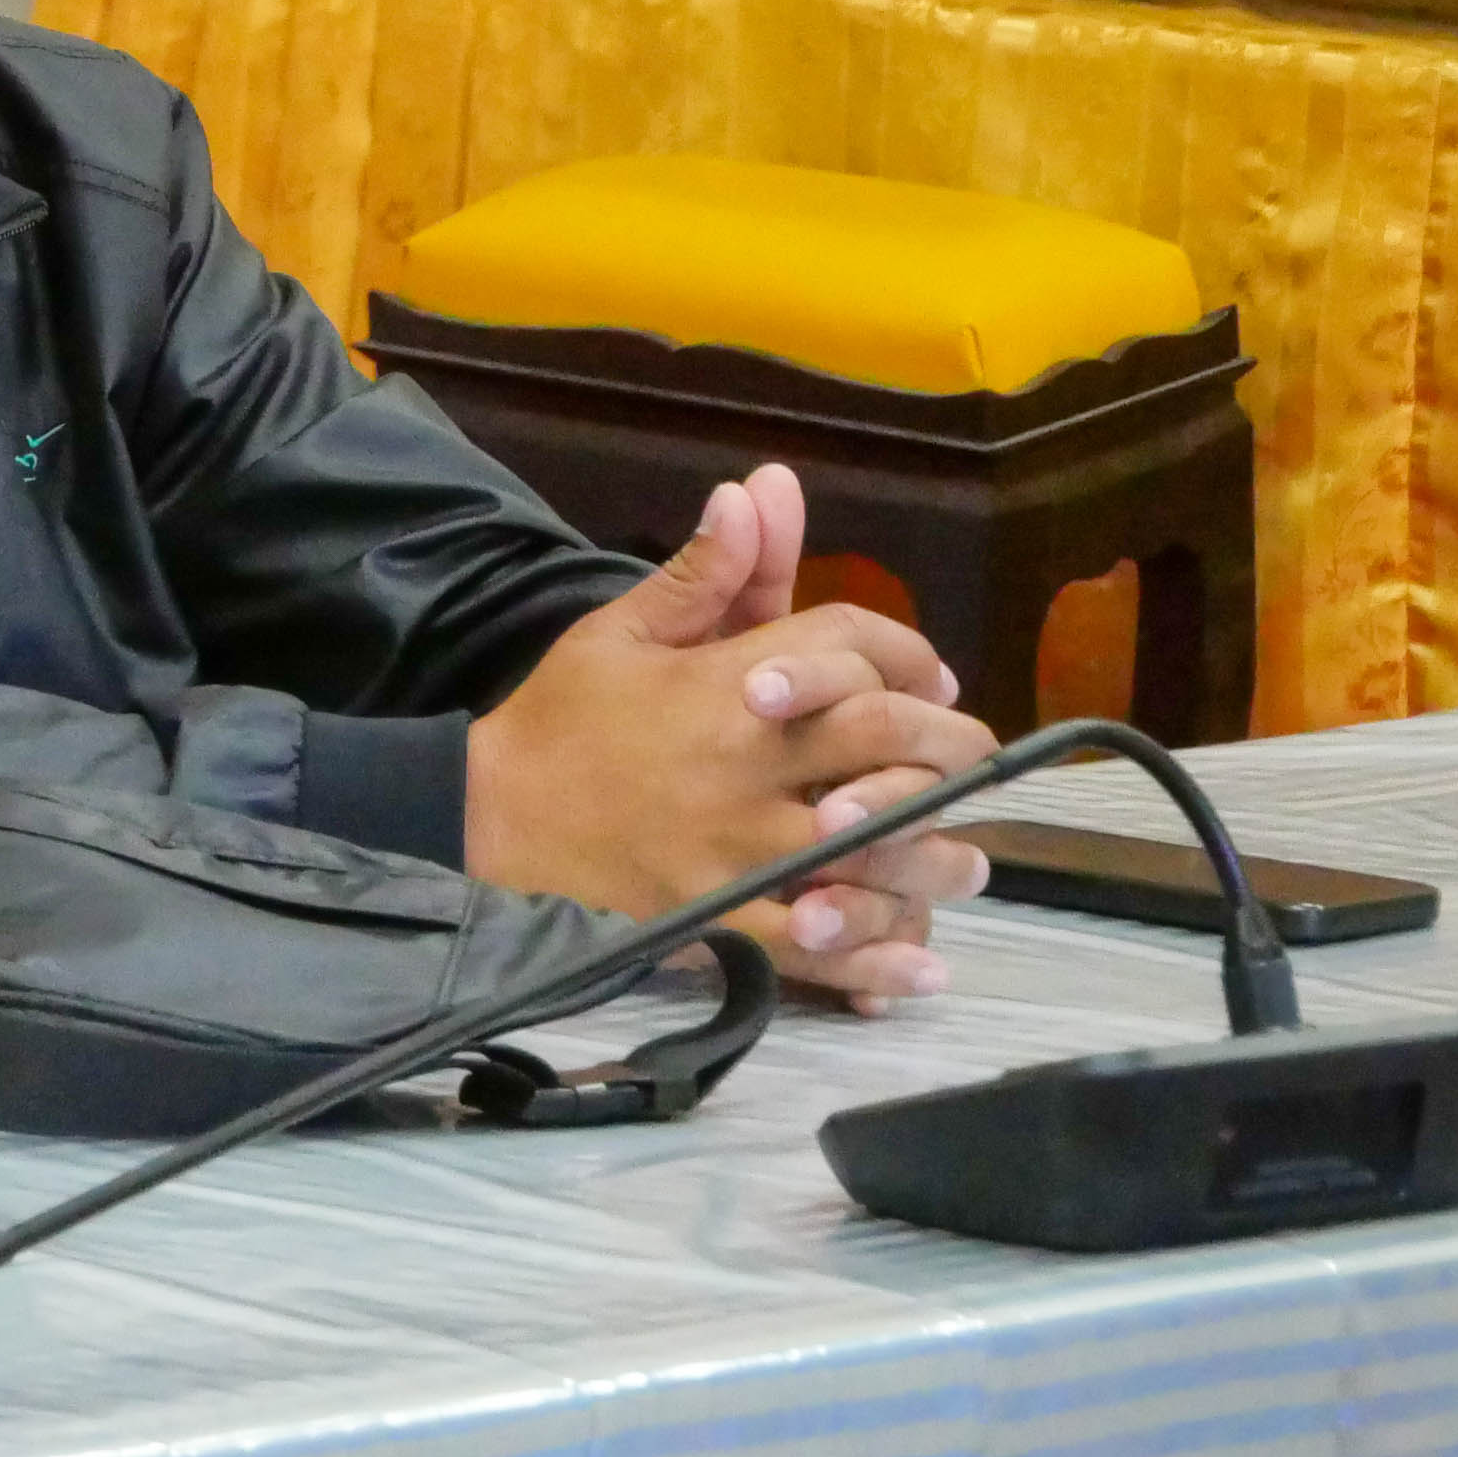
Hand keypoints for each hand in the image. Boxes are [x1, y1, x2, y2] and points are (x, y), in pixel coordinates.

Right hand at [468, 463, 995, 1008]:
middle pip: (891, 742)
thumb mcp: (621, 631)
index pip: (853, 646)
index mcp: (727, 683)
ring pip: (874, 852)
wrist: (485, 818)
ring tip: (962, 865)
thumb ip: (705, 572)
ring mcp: (738, 850)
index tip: (932, 680)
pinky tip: (919, 966)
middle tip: (972, 766)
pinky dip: (878, 960)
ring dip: (936, 859)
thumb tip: (758, 490)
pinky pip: (818, 947)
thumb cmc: (561, 720)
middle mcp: (748, 763)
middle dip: (952, 750)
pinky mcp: (720, 920)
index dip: (908, 654)